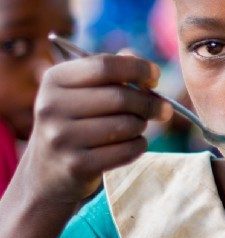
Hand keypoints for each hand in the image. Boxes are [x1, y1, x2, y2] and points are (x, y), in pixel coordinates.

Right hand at [16, 53, 170, 205]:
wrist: (47, 172)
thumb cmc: (77, 121)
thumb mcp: (83, 90)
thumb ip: (112, 69)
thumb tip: (144, 65)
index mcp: (54, 80)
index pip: (105, 66)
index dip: (139, 69)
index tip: (155, 78)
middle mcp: (52, 107)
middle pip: (121, 97)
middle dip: (150, 103)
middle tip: (163, 109)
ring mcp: (61, 138)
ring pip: (128, 125)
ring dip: (142, 126)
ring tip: (136, 127)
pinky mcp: (76, 165)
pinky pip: (128, 150)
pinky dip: (139, 146)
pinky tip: (132, 144)